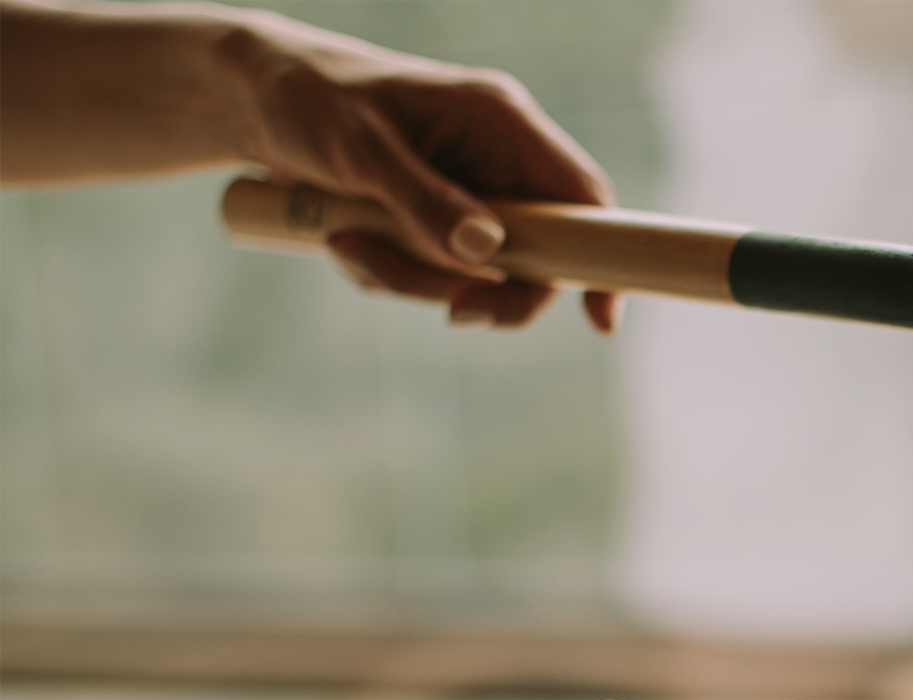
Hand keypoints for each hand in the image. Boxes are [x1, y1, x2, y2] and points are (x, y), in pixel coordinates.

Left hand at [226, 15, 620, 331]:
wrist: (248, 98)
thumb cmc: (306, 100)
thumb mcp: (360, 151)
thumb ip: (424, 202)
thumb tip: (487, 254)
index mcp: (501, 122)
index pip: (583, 196)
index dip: (598, 258)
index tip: (599, 322)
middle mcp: (497, 158)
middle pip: (535, 254)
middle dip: (484, 290)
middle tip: (445, 313)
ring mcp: (468, 191)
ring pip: (479, 274)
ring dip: (416, 281)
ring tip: (347, 248)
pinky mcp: (435, 217)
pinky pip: (437, 273)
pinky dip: (394, 275)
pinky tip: (345, 243)